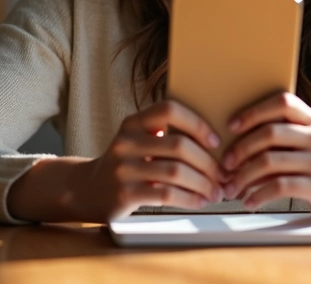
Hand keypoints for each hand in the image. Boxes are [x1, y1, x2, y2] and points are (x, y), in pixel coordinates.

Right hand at [71, 100, 225, 220]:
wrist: (86, 190)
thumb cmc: (126, 165)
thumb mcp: (138, 142)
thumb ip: (165, 136)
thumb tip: (216, 145)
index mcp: (133, 123)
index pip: (169, 110)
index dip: (197, 124)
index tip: (216, 142)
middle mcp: (126, 142)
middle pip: (179, 146)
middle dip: (208, 163)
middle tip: (224, 175)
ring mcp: (123, 168)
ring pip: (176, 172)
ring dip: (203, 184)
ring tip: (216, 192)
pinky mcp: (124, 194)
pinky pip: (166, 194)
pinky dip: (189, 199)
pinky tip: (199, 201)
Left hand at [220, 92, 310, 225]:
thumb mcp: (303, 145)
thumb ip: (279, 137)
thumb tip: (232, 141)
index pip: (282, 102)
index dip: (254, 112)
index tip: (231, 127)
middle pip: (271, 133)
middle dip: (241, 149)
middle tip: (225, 165)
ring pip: (271, 162)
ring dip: (243, 176)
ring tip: (231, 188)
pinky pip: (280, 187)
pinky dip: (258, 195)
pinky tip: (249, 202)